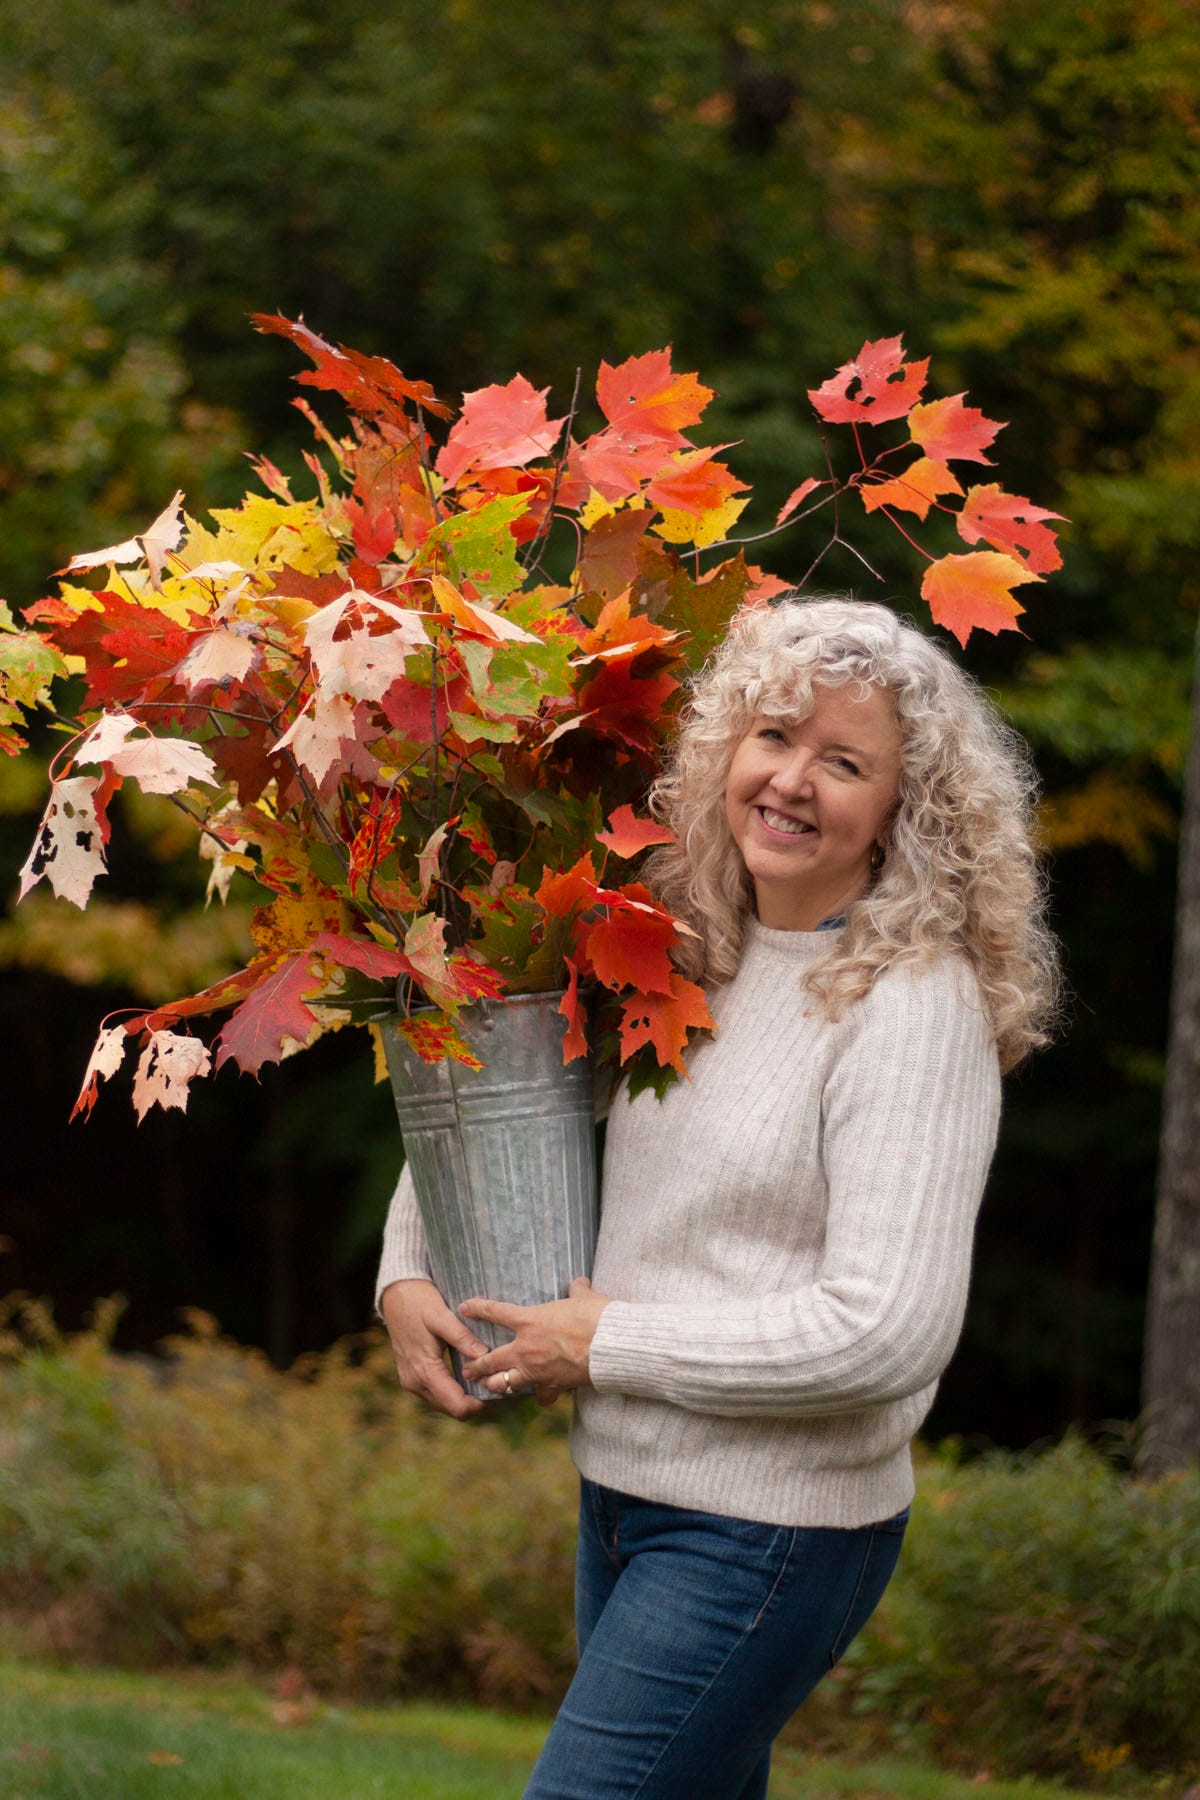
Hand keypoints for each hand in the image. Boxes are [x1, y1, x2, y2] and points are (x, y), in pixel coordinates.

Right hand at [379, 1277, 489, 1419]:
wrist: (395, 1295)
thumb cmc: (419, 1303)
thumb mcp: (442, 1316)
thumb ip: (462, 1338)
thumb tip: (484, 1356)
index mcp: (424, 1372)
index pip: (457, 1406)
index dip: (481, 1404)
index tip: (499, 1389)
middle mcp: (416, 1383)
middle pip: (453, 1409)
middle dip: (476, 1402)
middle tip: (499, 1384)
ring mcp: (412, 1382)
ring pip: (446, 1403)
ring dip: (466, 1397)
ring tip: (487, 1378)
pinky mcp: (413, 1376)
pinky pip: (438, 1393)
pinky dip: (455, 1390)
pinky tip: (470, 1375)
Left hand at [460, 1276, 610, 1401]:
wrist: (609, 1347)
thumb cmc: (596, 1316)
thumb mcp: (585, 1298)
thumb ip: (578, 1290)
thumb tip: (580, 1282)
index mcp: (530, 1320)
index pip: (495, 1312)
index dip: (477, 1309)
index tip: (464, 1308)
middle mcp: (526, 1348)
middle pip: (491, 1359)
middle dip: (476, 1364)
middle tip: (466, 1368)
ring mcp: (537, 1370)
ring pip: (505, 1382)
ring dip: (495, 1384)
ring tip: (488, 1386)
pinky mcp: (553, 1385)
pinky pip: (540, 1394)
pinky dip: (539, 1396)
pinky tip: (538, 1398)